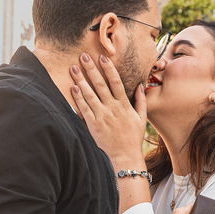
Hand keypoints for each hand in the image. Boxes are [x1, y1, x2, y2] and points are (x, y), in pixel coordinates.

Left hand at [70, 54, 147, 168]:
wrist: (124, 157)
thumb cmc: (133, 138)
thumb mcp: (141, 119)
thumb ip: (141, 101)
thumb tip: (140, 85)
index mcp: (124, 105)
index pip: (116, 82)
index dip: (109, 69)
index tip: (103, 57)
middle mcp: (112, 108)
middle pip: (100, 84)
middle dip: (91, 69)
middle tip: (83, 56)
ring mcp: (101, 116)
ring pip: (89, 94)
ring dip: (80, 80)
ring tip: (73, 68)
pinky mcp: (92, 125)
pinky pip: (84, 109)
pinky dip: (78, 98)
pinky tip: (73, 88)